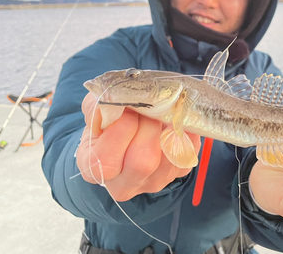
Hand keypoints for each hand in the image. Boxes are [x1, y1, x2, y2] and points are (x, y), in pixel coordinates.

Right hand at [76, 92, 200, 200]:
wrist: (129, 130)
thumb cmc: (108, 120)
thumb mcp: (96, 109)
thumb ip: (99, 103)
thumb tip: (120, 98)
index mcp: (94, 169)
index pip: (106, 161)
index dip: (120, 130)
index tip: (127, 108)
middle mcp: (124, 184)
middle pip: (142, 163)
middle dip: (148, 127)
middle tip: (148, 108)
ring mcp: (155, 180)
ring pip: (169, 157)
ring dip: (167, 127)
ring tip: (160, 110)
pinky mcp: (178, 171)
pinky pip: (188, 150)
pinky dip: (184, 130)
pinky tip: (175, 118)